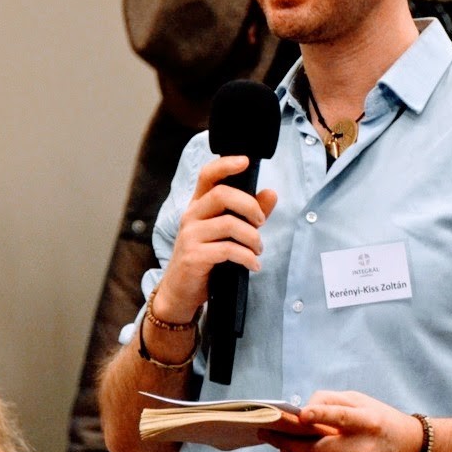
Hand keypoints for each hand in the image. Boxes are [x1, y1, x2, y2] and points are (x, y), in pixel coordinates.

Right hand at [152, 155, 276, 323]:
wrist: (181, 291)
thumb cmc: (206, 257)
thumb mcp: (228, 232)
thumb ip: (249, 212)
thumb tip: (270, 193)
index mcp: (199, 205)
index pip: (208, 175)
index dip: (225, 164)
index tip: (245, 161)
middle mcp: (191, 216)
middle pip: (222, 194)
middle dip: (250, 206)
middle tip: (260, 222)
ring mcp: (190, 236)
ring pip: (228, 223)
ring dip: (252, 237)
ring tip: (258, 249)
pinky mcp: (194, 256)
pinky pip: (227, 250)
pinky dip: (247, 257)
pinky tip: (253, 265)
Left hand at [258, 390, 424, 451]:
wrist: (411, 450)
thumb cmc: (382, 420)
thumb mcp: (361, 400)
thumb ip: (333, 401)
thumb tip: (305, 408)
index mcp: (366, 421)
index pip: (340, 417)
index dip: (319, 415)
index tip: (300, 414)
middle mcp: (362, 446)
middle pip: (318, 447)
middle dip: (289, 441)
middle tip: (269, 433)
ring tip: (276, 446)